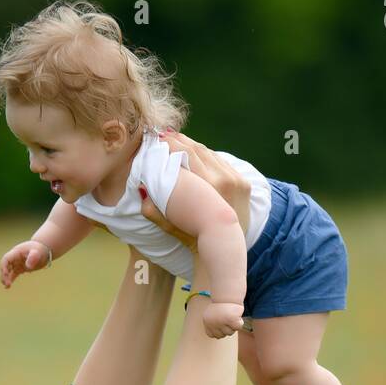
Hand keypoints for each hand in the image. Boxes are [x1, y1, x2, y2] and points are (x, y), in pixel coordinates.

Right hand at [0, 239, 50, 288]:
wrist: (43, 250)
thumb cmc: (39, 249)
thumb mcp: (37, 252)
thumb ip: (33, 257)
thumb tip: (28, 266)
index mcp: (16, 253)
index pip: (6, 259)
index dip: (4, 266)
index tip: (6, 274)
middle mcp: (14, 258)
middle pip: (5, 266)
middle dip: (4, 274)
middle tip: (7, 283)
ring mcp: (16, 263)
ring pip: (8, 271)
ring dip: (6, 278)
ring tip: (7, 286)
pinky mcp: (20, 268)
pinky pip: (13, 274)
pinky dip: (10, 280)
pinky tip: (7, 287)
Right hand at [139, 131, 251, 248]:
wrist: (227, 248)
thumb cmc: (195, 240)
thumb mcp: (173, 228)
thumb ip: (155, 212)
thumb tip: (141, 189)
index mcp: (209, 188)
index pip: (187, 154)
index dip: (171, 144)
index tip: (157, 139)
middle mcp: (225, 180)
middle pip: (199, 150)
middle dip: (180, 140)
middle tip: (164, 135)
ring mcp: (237, 180)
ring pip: (211, 154)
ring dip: (193, 145)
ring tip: (178, 141)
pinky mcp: (244, 182)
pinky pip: (222, 162)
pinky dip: (208, 156)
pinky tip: (196, 154)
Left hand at [202, 300, 245, 338]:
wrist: (229, 293)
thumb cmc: (223, 304)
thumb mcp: (214, 314)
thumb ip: (215, 325)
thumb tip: (218, 337)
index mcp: (206, 321)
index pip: (213, 335)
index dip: (219, 331)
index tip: (222, 322)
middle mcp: (212, 322)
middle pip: (222, 335)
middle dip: (227, 328)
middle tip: (228, 317)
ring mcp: (221, 321)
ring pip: (230, 332)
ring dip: (233, 325)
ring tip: (231, 315)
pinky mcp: (231, 319)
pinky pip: (238, 327)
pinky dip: (239, 322)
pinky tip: (237, 315)